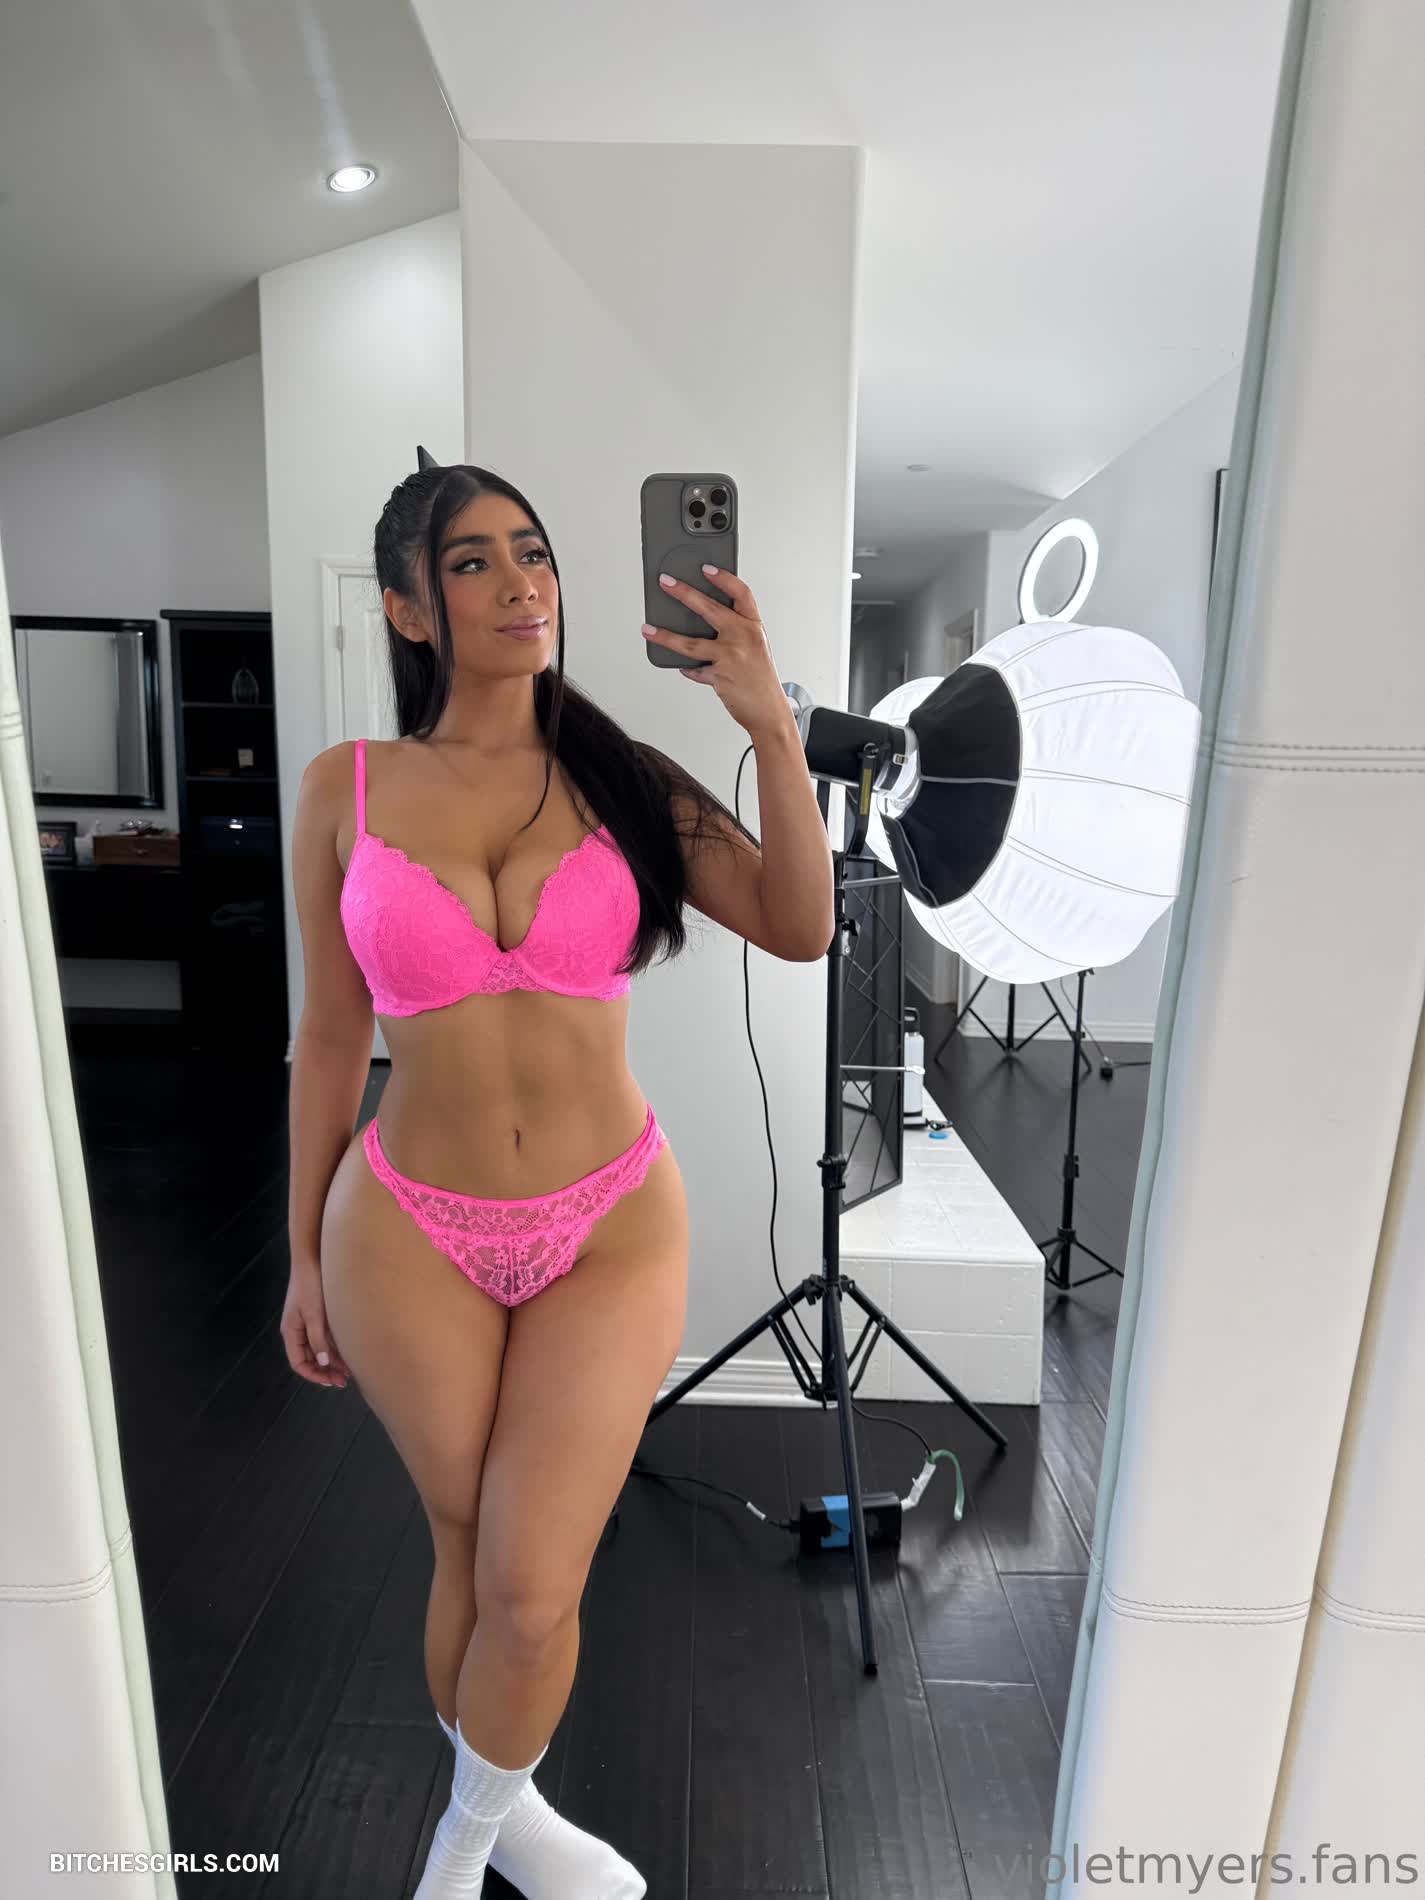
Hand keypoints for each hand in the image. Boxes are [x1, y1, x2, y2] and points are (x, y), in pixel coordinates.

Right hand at [280, 1262, 350, 1387]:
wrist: (313, 1259)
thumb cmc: (310, 1286)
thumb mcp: (314, 1315)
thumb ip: (318, 1340)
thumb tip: (324, 1363)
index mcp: (291, 1332)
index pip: (298, 1363)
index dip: (314, 1375)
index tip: (331, 1381)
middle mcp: (298, 1330)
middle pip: (309, 1358)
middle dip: (325, 1371)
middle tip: (344, 1380)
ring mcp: (307, 1322)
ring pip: (318, 1349)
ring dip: (332, 1361)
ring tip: (349, 1370)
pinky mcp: (317, 1315)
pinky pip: (324, 1337)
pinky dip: (334, 1347)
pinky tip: (348, 1352)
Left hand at [642, 567, 791, 736]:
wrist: (769, 710)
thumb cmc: (761, 678)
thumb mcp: (756, 646)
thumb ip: (735, 630)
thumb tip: (702, 618)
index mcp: (754, 626)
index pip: (741, 593)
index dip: (724, 578)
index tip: (706, 568)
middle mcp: (743, 637)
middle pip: (709, 609)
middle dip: (683, 593)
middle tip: (666, 583)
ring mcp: (730, 657)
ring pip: (690, 643)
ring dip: (665, 636)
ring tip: (648, 629)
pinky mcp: (718, 676)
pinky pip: (694, 669)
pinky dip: (687, 668)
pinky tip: (681, 665)